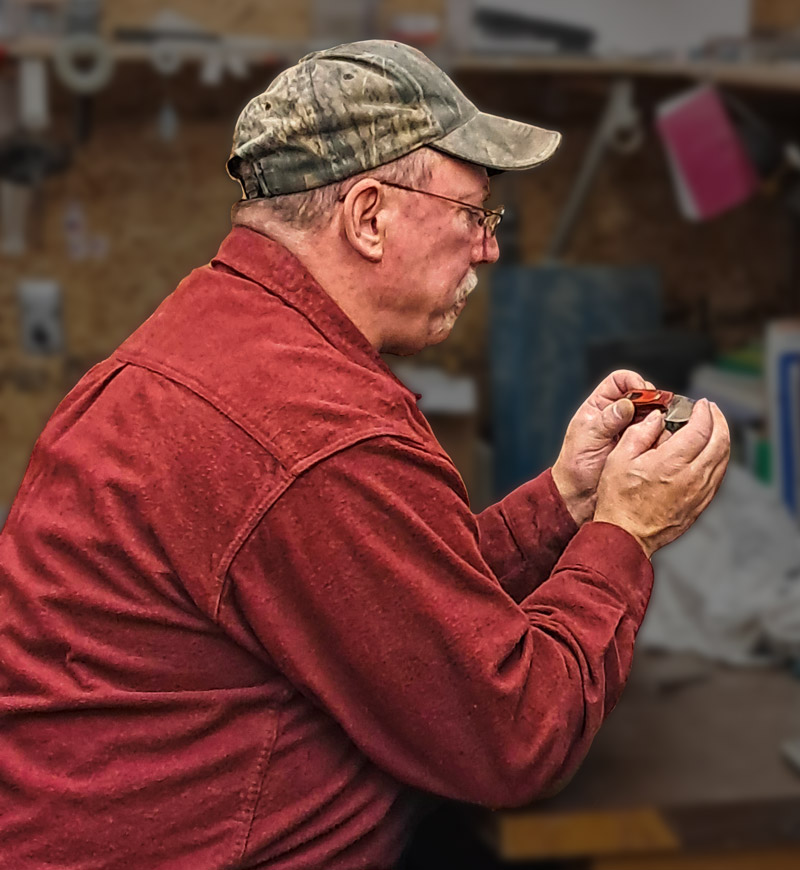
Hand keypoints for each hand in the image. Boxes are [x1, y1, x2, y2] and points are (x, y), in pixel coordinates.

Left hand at [551, 370, 653, 524]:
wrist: (581, 496)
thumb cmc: (576, 466)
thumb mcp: (587, 439)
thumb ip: (605, 421)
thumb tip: (625, 404)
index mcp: (599, 407)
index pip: (620, 381)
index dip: (633, 382)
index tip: (643, 391)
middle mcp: (617, 416)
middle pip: (643, 395)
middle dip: (653, 400)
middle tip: (659, 410)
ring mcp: (631, 431)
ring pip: (654, 414)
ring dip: (660, 418)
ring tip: (660, 428)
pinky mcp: (641, 447)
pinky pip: (658, 435)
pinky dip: (662, 436)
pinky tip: (661, 442)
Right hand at [593, 399, 729, 557]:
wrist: (626, 535)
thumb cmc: (618, 500)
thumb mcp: (619, 459)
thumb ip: (640, 433)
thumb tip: (656, 418)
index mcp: (671, 463)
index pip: (701, 429)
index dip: (703, 412)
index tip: (700, 404)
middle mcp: (692, 477)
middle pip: (720, 441)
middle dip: (718, 420)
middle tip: (711, 410)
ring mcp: (699, 492)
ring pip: (723, 458)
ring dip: (721, 438)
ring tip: (712, 427)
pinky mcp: (700, 504)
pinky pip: (718, 475)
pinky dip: (718, 457)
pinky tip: (707, 453)